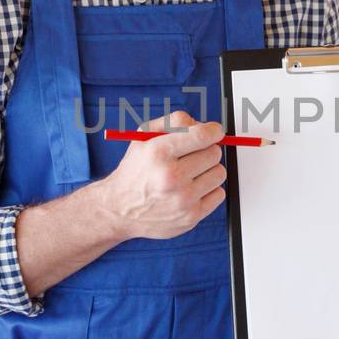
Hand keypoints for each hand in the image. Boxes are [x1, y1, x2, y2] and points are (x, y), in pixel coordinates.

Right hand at [98, 110, 226, 239]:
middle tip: (193, 155)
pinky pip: (219, 194)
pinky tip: (192, 189)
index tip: (215, 131)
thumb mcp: (143, 136)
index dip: (214, 131)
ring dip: (209, 170)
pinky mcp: (190, 217)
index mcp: (158, 153)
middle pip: (214, 153)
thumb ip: (174, 121)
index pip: (202, 136)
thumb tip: (205, 125)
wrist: (118, 210)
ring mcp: (182, 200)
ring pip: (220, 173)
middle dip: (207, 150)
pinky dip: (209, 190)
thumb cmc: (135, 170)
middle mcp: (170, 177)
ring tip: (191, 174)